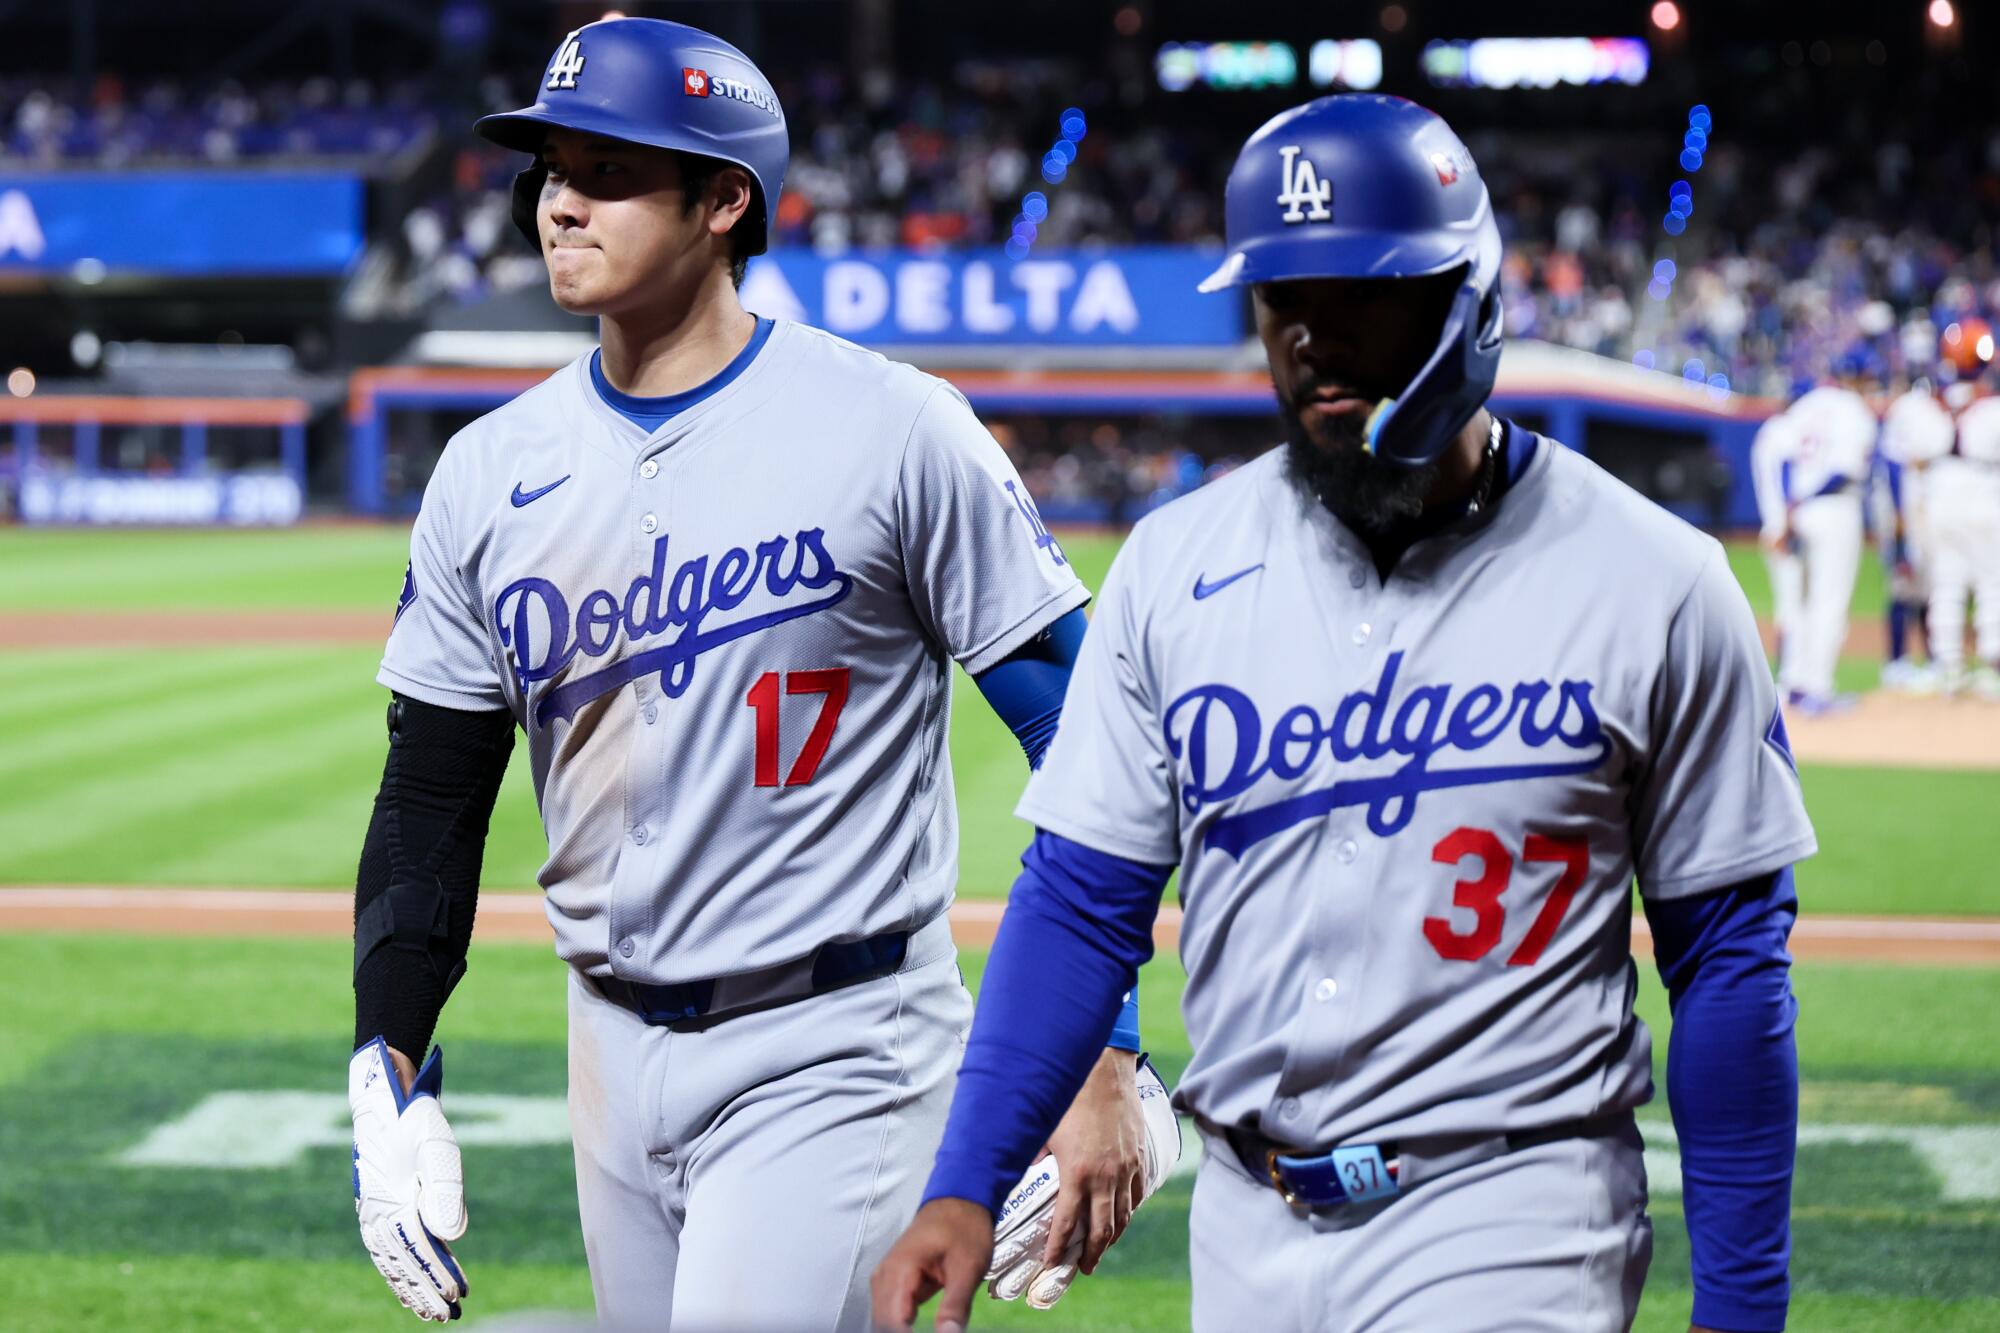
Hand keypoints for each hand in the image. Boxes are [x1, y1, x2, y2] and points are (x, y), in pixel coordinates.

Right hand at [349, 1038, 469, 1321]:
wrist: (385, 1099)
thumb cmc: (416, 1121)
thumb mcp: (438, 1148)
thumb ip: (446, 1191)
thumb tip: (452, 1236)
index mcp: (396, 1203)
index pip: (422, 1251)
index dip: (440, 1275)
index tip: (460, 1296)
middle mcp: (380, 1215)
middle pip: (405, 1264)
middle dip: (427, 1293)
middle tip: (448, 1317)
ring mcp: (373, 1214)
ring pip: (392, 1263)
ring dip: (410, 1289)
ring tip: (429, 1312)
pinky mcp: (374, 1210)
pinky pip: (382, 1252)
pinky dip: (394, 1273)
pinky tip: (405, 1288)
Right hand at [870, 1197, 993, 1332]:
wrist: (959, 1203)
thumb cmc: (965, 1229)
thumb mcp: (969, 1266)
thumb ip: (956, 1305)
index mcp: (900, 1271)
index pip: (891, 1322)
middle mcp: (884, 1277)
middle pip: (882, 1324)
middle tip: (941, 1331)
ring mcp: (885, 1279)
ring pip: (882, 1321)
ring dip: (900, 1331)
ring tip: (935, 1328)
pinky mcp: (893, 1284)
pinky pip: (889, 1313)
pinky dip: (901, 1326)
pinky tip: (917, 1331)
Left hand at [984, 1055, 1182, 1308]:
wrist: (1104, 1072)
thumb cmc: (1069, 1098)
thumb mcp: (1043, 1131)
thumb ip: (1034, 1160)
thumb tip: (1022, 1177)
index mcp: (1077, 1173)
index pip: (1068, 1224)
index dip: (1058, 1249)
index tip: (1050, 1264)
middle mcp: (1105, 1177)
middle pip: (1101, 1230)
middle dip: (1091, 1254)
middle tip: (1082, 1269)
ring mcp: (1127, 1168)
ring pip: (1123, 1216)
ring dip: (1112, 1238)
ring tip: (1101, 1251)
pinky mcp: (1140, 1158)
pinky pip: (1138, 1194)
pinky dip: (1129, 1211)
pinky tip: (1122, 1217)